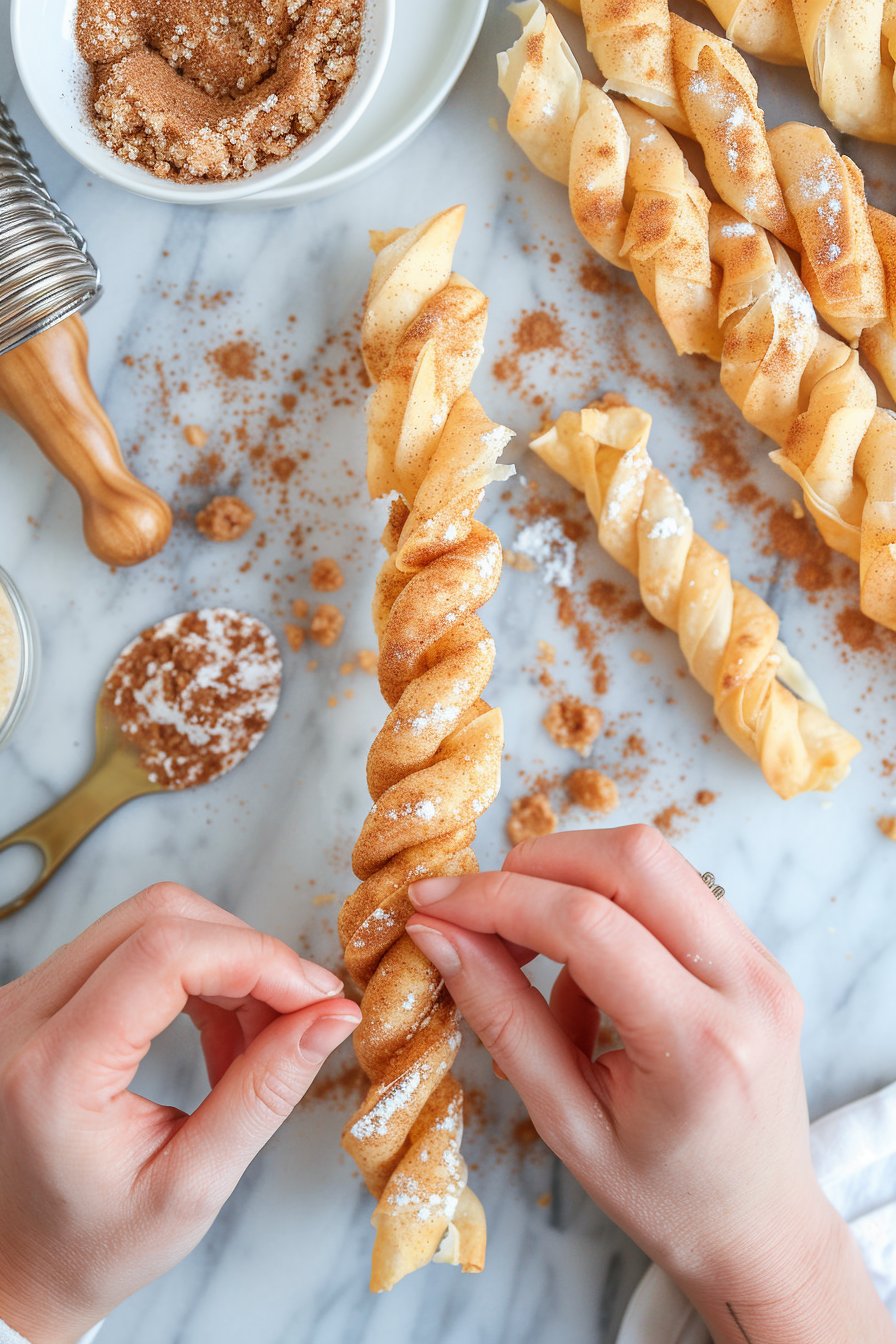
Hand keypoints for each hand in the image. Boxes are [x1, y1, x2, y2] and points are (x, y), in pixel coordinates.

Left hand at [0, 882, 360, 1343]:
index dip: (256, 957)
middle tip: (300, 1012)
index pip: (164, 954)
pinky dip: (194, 973)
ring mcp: (23, 997)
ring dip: (225, 963)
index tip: (317, 996)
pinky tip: (218, 1030)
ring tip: (259, 1037)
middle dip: (247, 953)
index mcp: (55, 1070)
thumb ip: (265, 1092)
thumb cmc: (93, 1245)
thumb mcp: (193, 1187)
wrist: (17, 1262)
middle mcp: (23, 1016)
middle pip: (160, 917)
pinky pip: (130, 944)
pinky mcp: (38, 992)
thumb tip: (333, 1015)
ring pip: (150, 921)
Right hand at [406, 827, 893, 1343]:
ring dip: (571, 878)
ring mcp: (762, 960)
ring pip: (653, 857)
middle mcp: (747, 985)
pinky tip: (585, 972)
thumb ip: (502, 1020)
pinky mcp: (758, 951)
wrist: (760, 1226)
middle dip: (536, 866)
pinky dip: (608, 903)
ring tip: (533, 956)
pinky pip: (671, 888)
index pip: (587, 925)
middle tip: (478, 915)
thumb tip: (436, 933)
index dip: (496, 899)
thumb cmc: (662, 1195)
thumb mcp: (566, 1124)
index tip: (431, 900)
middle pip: (632, 858)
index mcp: (700, 1044)